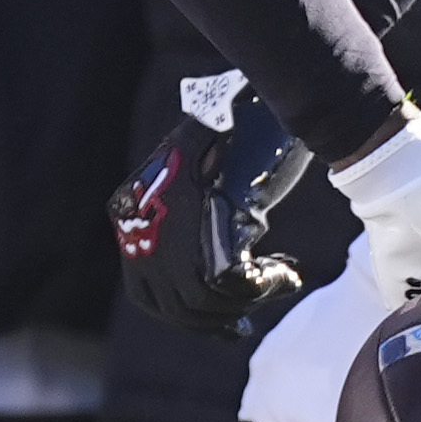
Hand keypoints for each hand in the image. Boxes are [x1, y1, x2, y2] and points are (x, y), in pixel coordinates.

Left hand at [109, 71, 313, 335]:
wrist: (258, 101)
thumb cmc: (236, 131)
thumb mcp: (198, 179)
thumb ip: (193, 225)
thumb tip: (218, 286)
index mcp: (132, 213)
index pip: (143, 292)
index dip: (180, 315)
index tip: (219, 320)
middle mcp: (143, 224)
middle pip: (171, 305)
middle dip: (214, 320)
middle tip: (246, 318)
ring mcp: (171, 228)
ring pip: (199, 302)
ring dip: (244, 304)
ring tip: (278, 279)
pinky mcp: (208, 228)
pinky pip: (232, 285)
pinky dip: (265, 287)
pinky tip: (287, 271)